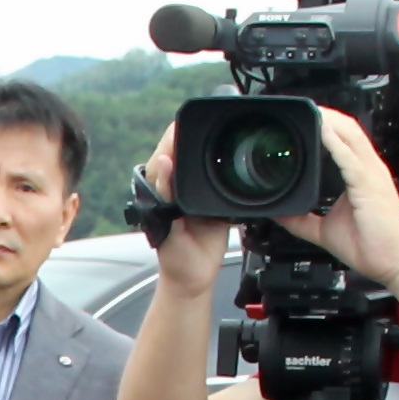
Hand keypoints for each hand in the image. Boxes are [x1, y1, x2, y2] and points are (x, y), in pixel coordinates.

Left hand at [138, 117, 231, 282]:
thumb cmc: (174, 256)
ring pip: (206, 161)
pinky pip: (222, 178)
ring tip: (227, 131)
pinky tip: (236, 158)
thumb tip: (163, 161)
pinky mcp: (217, 200)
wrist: (194, 278)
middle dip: (198, 134)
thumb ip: (164, 196)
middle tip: (214, 121)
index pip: (166, 150)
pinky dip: (229, 167)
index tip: (187, 121)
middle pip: (187, 149)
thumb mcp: (166, 227)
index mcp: (161, 187)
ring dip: (215, 147)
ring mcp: (198, 191)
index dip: (175, 134)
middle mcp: (179, 185)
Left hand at [274, 107, 398, 281]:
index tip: (308, 119)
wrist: (395, 263)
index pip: (345, 141)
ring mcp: (371, 175)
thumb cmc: (371, 245)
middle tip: (305, 108)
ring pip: (351, 137)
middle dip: (327, 116)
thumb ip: (301, 221)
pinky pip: (351, 159)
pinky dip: (336, 143)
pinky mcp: (370, 186)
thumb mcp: (324, 230)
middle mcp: (368, 170)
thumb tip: (280, 214)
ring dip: (331, 122)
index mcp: (361, 176)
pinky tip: (323, 133)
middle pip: (349, 130)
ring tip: (312, 111)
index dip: (328, 126)